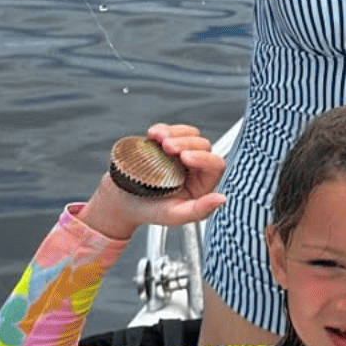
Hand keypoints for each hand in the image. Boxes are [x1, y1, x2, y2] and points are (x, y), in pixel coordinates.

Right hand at [80, 123, 225, 241]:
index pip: (215, 164)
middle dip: (186, 143)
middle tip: (167, 147)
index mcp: (203, 183)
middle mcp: (196, 166)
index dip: (204, 158)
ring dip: (175, 133)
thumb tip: (222, 199)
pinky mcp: (165, 144)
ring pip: (190, 134)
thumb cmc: (151, 211)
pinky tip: (152, 134)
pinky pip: (171, 130)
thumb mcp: (175, 216)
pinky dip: (162, 129)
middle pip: (203, 145)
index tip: (184, 158)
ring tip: (158, 138)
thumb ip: (200, 210)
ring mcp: (180, 153)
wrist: (123, 202)